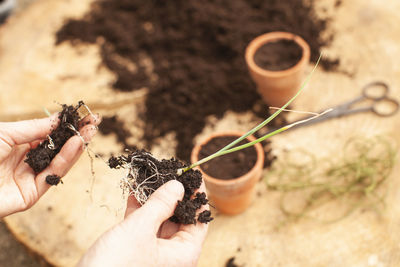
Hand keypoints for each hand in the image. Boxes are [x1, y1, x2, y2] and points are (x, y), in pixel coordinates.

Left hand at [0, 114, 99, 217]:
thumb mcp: (5, 133)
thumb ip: (34, 128)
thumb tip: (58, 119)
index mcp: (18, 145)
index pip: (49, 134)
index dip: (67, 125)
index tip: (84, 115)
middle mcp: (26, 161)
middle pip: (58, 147)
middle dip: (76, 134)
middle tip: (94, 122)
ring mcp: (29, 178)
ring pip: (59, 161)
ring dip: (77, 145)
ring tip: (90, 131)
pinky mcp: (31, 194)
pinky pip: (53, 175)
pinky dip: (66, 159)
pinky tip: (76, 143)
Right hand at [79, 180, 208, 266]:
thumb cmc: (114, 265)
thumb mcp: (140, 229)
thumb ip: (160, 205)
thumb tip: (178, 186)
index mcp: (183, 254)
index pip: (200, 221)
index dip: (198, 197)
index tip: (193, 176)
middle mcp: (172, 255)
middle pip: (180, 219)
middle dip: (173, 194)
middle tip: (169, 172)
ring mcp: (154, 254)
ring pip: (160, 220)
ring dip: (154, 199)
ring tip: (151, 176)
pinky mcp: (137, 252)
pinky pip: (143, 226)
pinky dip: (139, 209)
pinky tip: (134, 191)